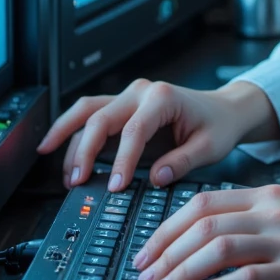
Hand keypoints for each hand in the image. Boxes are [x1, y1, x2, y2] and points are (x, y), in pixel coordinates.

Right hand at [35, 76, 278, 191]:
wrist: (224, 109)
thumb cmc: (218, 125)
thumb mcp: (210, 146)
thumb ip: (183, 161)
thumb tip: (156, 178)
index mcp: (163, 98)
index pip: (133, 130)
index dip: (122, 160)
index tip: (115, 186)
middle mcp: (141, 92)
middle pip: (101, 117)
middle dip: (85, 150)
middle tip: (77, 181)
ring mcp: (129, 97)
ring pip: (87, 111)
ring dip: (68, 136)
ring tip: (61, 169)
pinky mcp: (123, 108)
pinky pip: (90, 115)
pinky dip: (71, 131)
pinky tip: (55, 148)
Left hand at [131, 184, 279, 279]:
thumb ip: (255, 221)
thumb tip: (205, 241)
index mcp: (269, 195)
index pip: (202, 203)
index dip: (166, 228)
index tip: (147, 251)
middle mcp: (274, 211)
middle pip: (202, 223)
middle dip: (164, 250)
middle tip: (144, 274)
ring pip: (217, 247)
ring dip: (181, 270)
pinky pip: (246, 277)